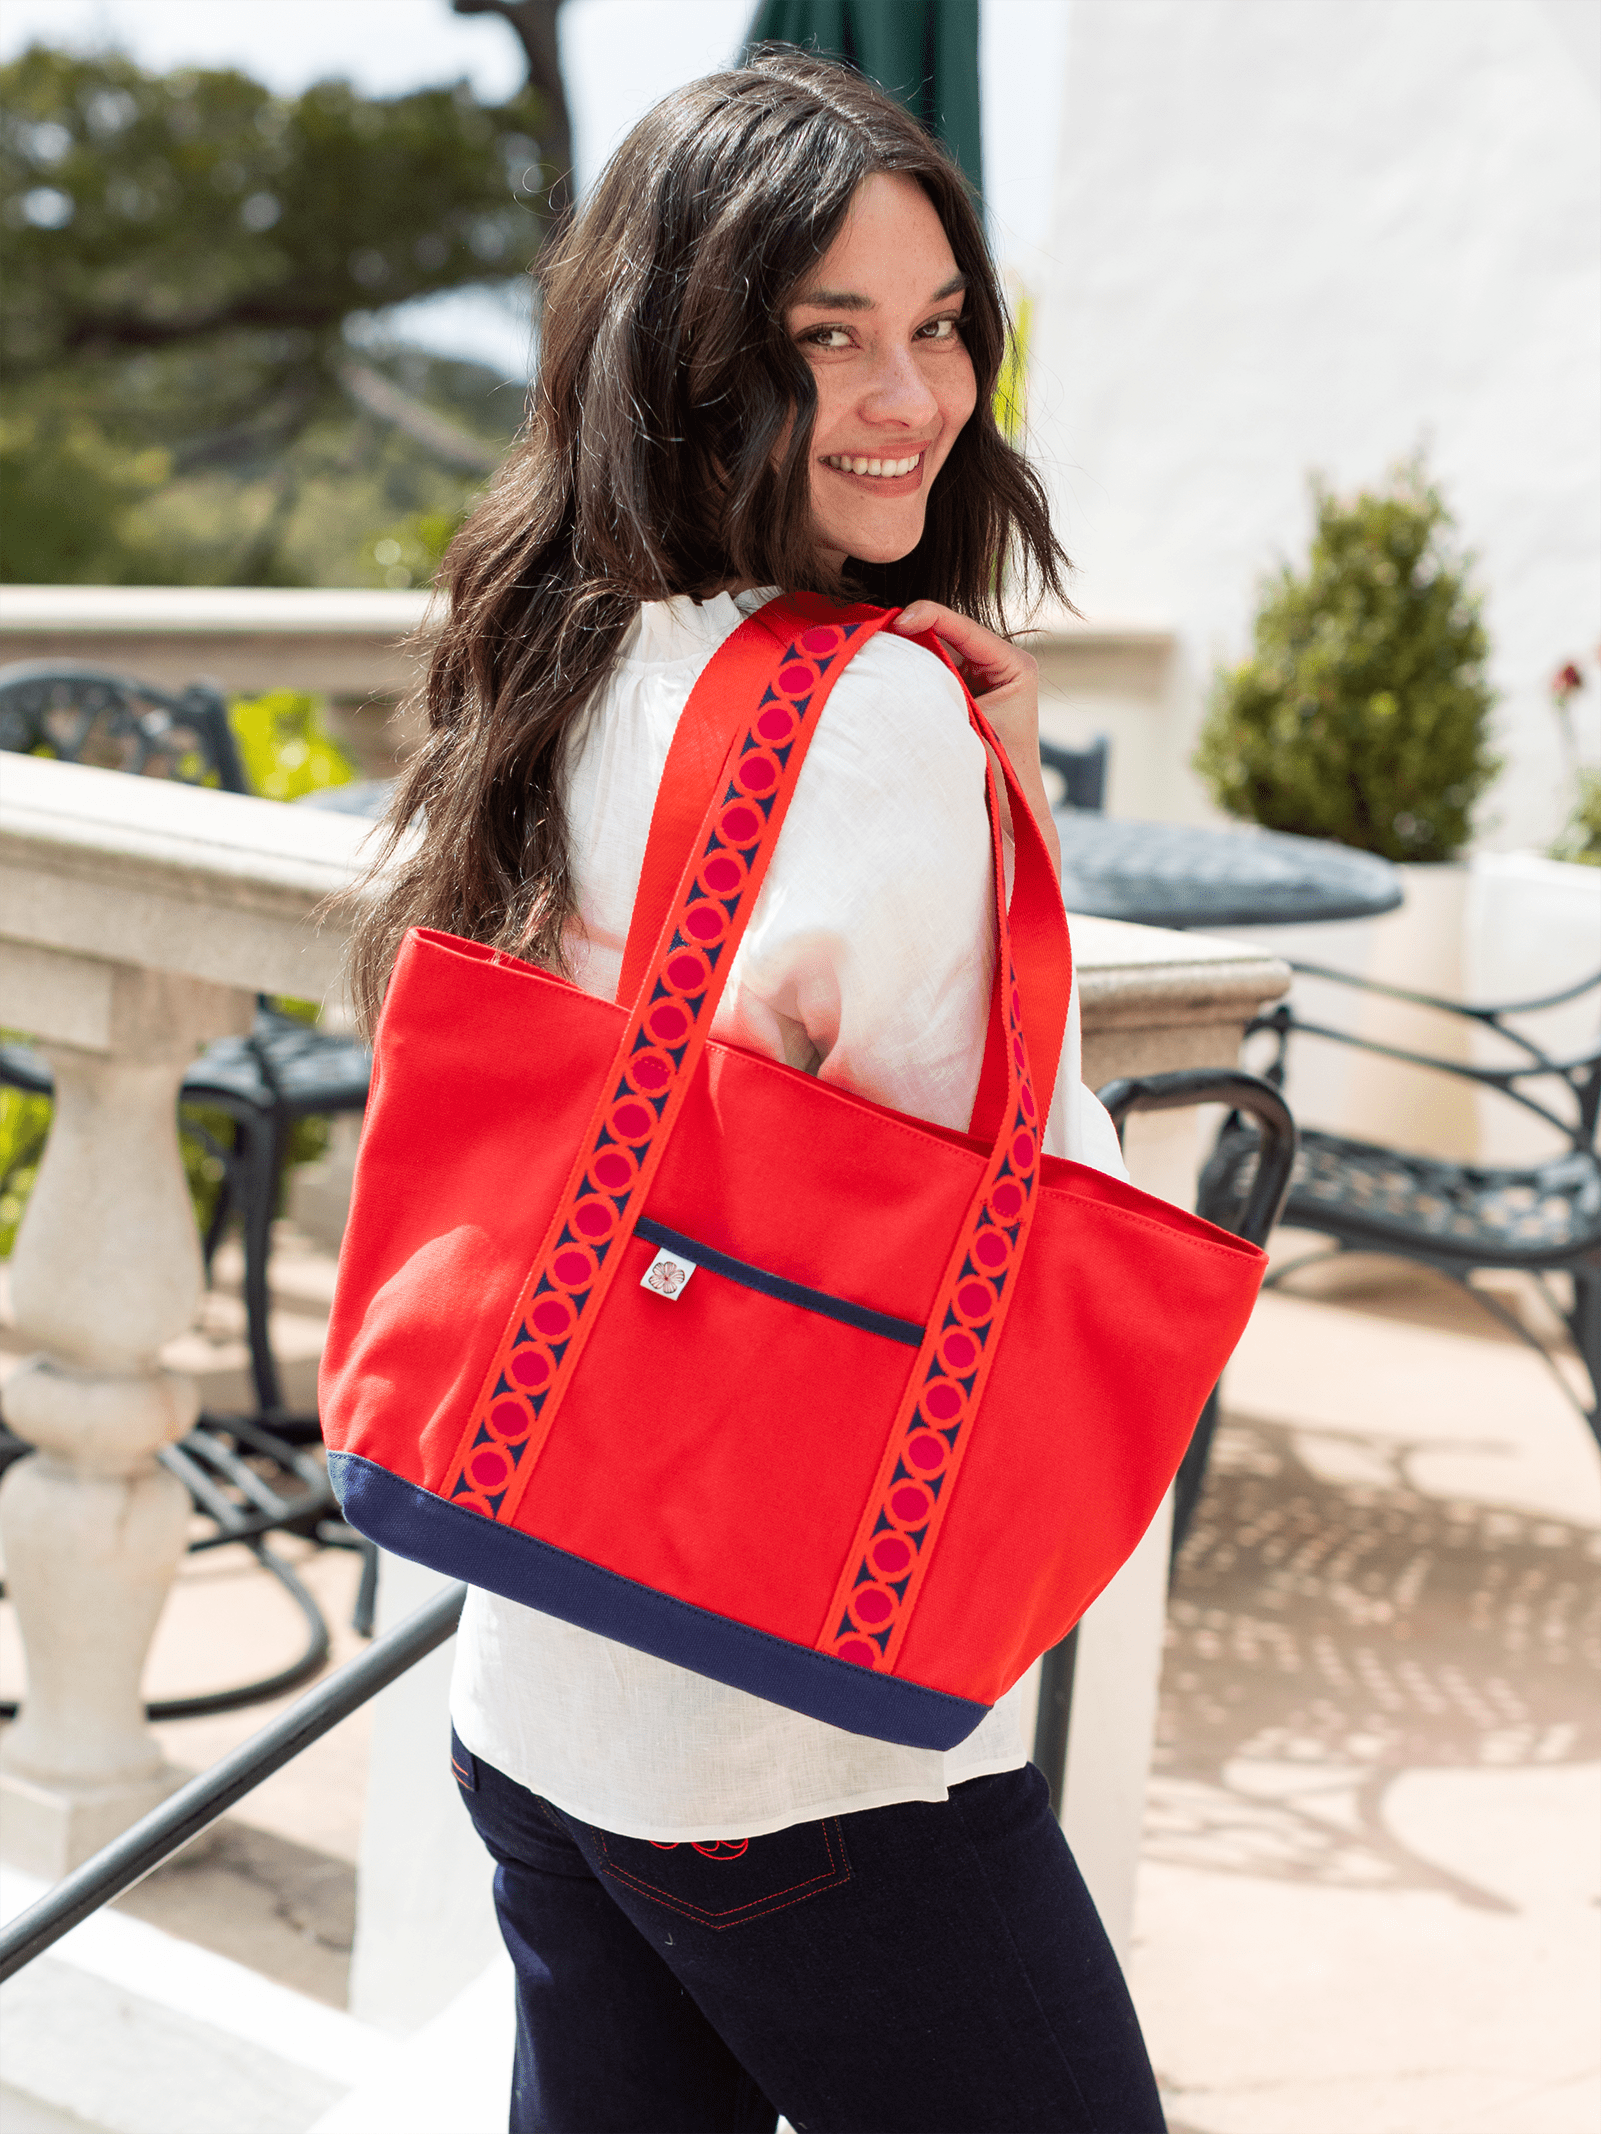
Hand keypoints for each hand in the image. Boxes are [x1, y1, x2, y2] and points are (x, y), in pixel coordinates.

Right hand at [892, 600, 1061, 872]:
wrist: (1011, 813)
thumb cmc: (998, 778)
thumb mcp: (967, 732)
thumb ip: (938, 698)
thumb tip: (897, 671)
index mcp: (1016, 667)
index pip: (966, 628)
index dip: (930, 617)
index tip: (898, 620)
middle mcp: (1002, 664)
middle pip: (948, 633)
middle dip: (912, 629)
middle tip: (876, 631)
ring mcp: (982, 675)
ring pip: (936, 648)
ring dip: (908, 648)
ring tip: (874, 646)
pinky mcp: (964, 688)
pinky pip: (932, 667)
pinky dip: (910, 666)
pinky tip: (883, 667)